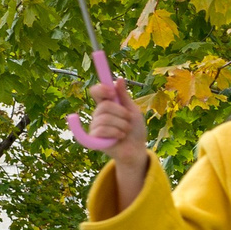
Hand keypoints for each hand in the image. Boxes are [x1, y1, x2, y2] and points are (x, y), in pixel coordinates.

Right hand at [92, 78, 150, 207]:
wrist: (137, 150)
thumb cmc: (135, 130)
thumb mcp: (133, 111)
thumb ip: (125, 97)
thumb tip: (119, 79)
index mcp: (107, 104)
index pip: (96, 91)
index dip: (101, 89)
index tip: (112, 92)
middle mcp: (99, 114)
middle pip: (104, 106)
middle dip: (121, 114)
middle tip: (128, 121)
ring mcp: (95, 126)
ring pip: (105, 119)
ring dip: (121, 126)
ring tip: (125, 132)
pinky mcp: (94, 138)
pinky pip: (102, 130)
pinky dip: (116, 133)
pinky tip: (119, 137)